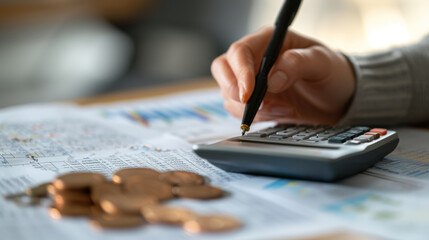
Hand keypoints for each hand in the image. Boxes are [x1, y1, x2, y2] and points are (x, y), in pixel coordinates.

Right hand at [211, 27, 354, 124]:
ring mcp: (250, 81)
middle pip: (223, 70)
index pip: (240, 52)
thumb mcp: (322, 62)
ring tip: (285, 109)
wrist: (338, 97)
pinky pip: (239, 110)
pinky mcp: (253, 101)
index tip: (250, 93)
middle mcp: (254, 59)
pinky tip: (282, 113)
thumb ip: (297, 64)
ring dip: (254, 108)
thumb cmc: (331, 72)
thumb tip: (271, 79)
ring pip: (229, 94)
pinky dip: (258, 117)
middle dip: (236, 91)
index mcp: (268, 41)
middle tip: (259, 104)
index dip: (240, 72)